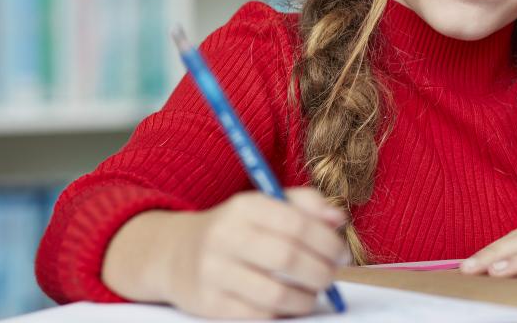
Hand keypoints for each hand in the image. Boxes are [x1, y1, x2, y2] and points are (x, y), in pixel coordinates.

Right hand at [163, 187, 348, 318]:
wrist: (176, 253)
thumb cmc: (235, 229)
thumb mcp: (264, 205)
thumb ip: (305, 205)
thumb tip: (337, 220)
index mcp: (244, 207)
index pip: (297, 223)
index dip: (328, 242)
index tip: (340, 254)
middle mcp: (225, 236)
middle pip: (288, 258)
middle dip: (321, 272)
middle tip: (330, 276)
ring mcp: (214, 272)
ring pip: (277, 294)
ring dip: (306, 298)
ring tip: (311, 292)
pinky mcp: (210, 303)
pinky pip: (260, 316)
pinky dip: (283, 313)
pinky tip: (287, 303)